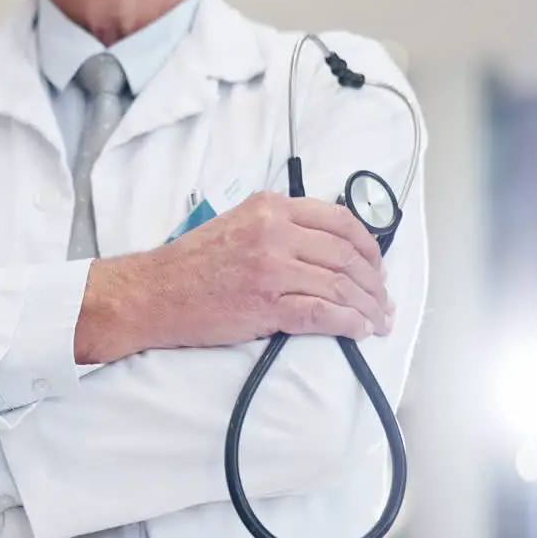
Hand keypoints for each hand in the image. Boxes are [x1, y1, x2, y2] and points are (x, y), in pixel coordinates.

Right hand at [78, 192, 391, 359]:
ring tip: (378, 320)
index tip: (376, 265)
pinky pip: (323, 313)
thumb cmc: (189, 264)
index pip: (340, 220)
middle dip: (374, 282)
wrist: (153, 293)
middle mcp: (274, 232)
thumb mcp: (237, 224)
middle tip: (383, 299)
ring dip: (368, 307)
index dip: (369, 246)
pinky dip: (348, 323)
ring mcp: (272, 268)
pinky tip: (359, 329)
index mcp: (270, 208)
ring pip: (340, 285)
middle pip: (346, 255)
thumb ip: (278, 225)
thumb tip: (323, 246)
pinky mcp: (267, 305)